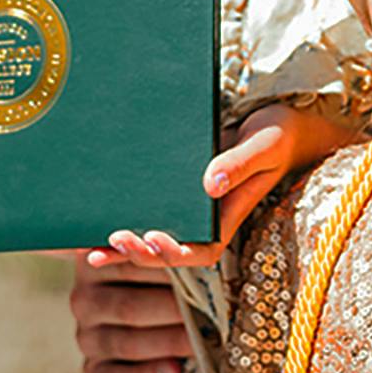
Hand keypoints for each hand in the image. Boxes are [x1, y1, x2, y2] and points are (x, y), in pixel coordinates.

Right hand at [69, 250, 191, 372]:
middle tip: (210, 312)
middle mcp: (84, 299)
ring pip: (125, 343)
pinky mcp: (92, 368)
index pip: (127, 265)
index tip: (199, 269)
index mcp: (96, 263)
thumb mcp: (165, 259)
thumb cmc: (167, 277)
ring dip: (168, 343)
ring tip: (202, 341)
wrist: (156, 319)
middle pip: (129, 308)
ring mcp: (86, 336)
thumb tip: (180, 249)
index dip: (165, 268)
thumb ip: (171, 252)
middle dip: (174, 311)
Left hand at [87, 103, 359, 269]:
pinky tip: (95, 224)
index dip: (176, 253)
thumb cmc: (278, 133)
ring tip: (90, 251)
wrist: (281, 119)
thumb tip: (209, 185)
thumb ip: (239, 164)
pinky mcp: (180, 188)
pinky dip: (125, 219)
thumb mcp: (264, 145)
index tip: (153, 239)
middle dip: (141, 253)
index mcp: (231, 212)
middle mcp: (209, 216)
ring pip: (156, 237)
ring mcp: (193, 206)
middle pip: (173, 251)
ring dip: (126, 249)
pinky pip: (151, 211)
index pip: (203, 250)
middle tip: (114, 240)